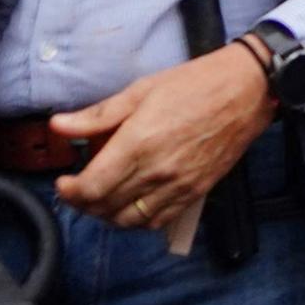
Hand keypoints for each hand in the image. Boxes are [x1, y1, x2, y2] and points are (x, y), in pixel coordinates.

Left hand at [49, 46, 278, 232]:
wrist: (245, 91)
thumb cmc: (194, 84)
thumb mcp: (140, 90)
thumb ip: (97, 115)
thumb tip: (59, 125)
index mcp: (138, 142)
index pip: (92, 186)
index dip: (70, 191)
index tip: (65, 181)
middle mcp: (156, 170)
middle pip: (105, 206)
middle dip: (83, 202)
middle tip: (78, 188)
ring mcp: (178, 185)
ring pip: (129, 220)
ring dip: (107, 215)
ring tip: (102, 198)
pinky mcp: (195, 192)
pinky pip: (157, 221)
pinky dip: (138, 221)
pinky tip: (132, 205)